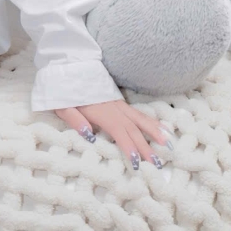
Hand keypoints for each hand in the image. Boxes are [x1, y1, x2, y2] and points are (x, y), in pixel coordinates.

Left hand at [54, 98, 170, 169]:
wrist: (69, 66)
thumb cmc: (63, 90)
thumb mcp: (62, 105)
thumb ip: (74, 119)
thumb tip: (88, 134)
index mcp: (100, 112)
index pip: (119, 132)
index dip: (129, 147)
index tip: (137, 162)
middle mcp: (113, 108)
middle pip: (133, 129)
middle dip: (146, 147)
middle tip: (157, 163)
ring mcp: (118, 104)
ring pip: (140, 118)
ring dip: (155, 132)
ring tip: (168, 143)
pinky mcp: (119, 101)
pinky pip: (138, 113)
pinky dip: (151, 122)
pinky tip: (161, 127)